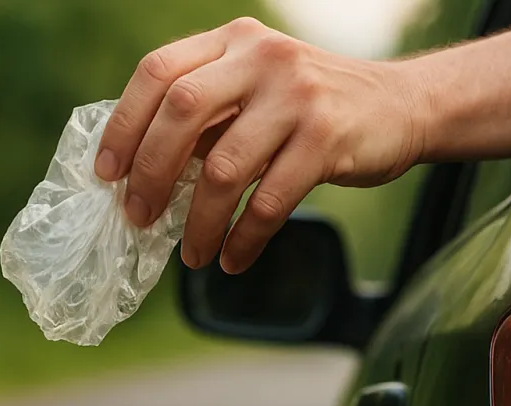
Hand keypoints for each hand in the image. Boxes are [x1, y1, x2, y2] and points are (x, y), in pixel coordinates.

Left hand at [94, 17, 424, 273]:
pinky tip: (234, 258)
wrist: (403, 105)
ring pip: (224, 168)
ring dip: (200, 223)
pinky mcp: (327, 138)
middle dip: (150, 174)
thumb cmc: (313, 107)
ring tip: (194, 256)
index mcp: (232, 42)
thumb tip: (138, 169)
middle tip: (140, 219)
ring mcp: (297, 96)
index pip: (157, 73)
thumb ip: (207, 113)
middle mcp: (261, 59)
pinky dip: (245, 239)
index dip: (124, 126)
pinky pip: (270, 201)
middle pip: (180, 113)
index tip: (107, 174)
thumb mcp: (257, 87)